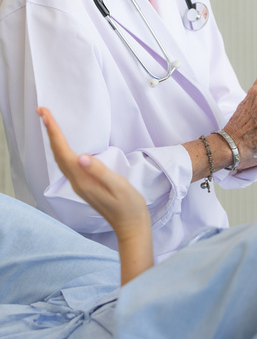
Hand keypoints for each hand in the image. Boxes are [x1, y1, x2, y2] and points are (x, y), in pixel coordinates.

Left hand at [37, 108, 148, 241]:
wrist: (131, 227)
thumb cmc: (129, 207)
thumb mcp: (119, 186)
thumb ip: (100, 172)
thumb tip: (82, 157)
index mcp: (84, 181)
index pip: (64, 153)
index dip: (54, 133)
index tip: (46, 115)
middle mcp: (78, 182)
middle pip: (58, 154)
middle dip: (50, 132)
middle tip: (43, 111)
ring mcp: (80, 185)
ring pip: (61, 159)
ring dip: (54, 140)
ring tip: (50, 123)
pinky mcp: (85, 185)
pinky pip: (67, 164)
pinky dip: (62, 149)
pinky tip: (63, 145)